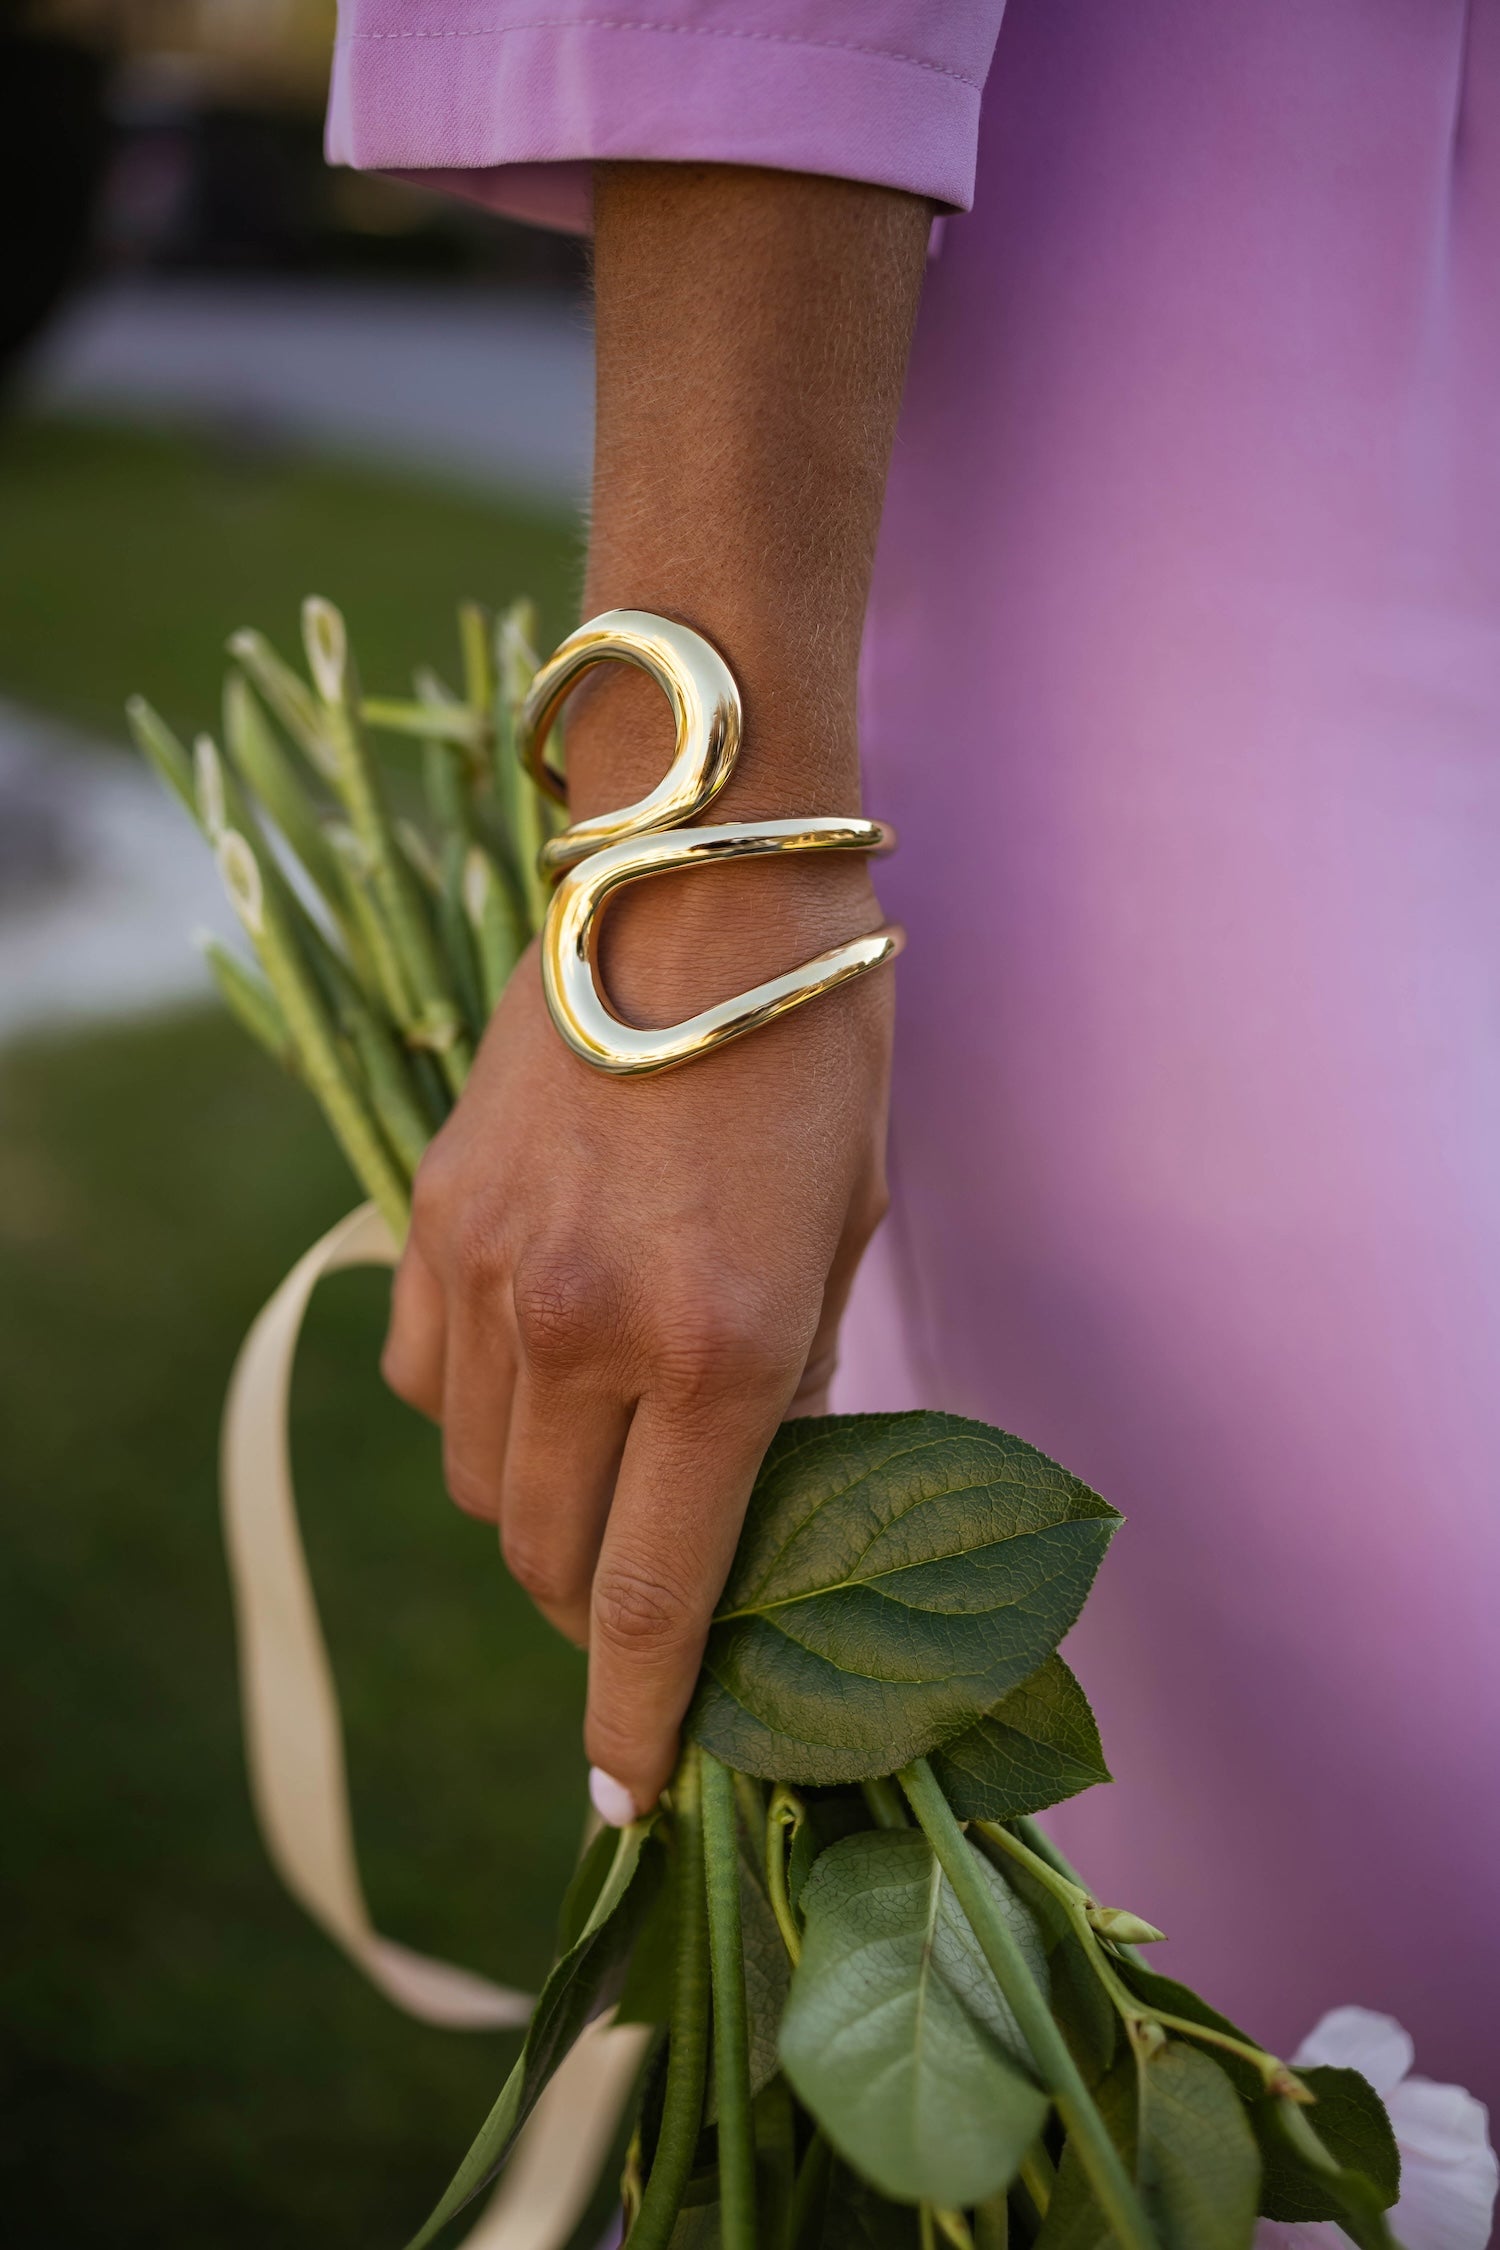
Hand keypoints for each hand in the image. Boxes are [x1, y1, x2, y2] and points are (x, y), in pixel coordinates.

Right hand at [381, 854, 892, 1817]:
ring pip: (480, 1486)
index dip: (641, 1726)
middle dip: (598, 1618)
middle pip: (552, 1563)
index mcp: (723, 1352)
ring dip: (540, 1517)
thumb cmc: (815, 1050)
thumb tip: (758, 1505)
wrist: (694, 881)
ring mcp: (491, 1279)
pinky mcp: (431, 1220)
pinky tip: (537, 1377)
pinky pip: (427, 1387)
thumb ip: (793, 1387)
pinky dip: (477, 1419)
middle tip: (648, 1604)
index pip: (657, 1604)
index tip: (628, 1799)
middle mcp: (587, 1336)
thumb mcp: (845, 1232)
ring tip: (605, 1473)